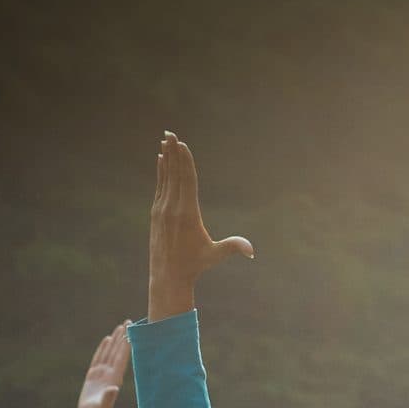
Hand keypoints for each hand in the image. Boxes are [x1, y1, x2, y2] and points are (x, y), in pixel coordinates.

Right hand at [74, 324, 129, 407]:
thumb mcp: (103, 405)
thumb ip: (108, 397)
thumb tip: (114, 388)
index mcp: (115, 377)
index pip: (122, 357)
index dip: (127, 343)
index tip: (132, 331)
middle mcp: (111, 373)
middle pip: (117, 350)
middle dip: (123, 337)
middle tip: (129, 321)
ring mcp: (103, 373)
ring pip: (109, 352)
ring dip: (115, 340)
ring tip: (119, 327)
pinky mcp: (94, 375)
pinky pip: (99, 358)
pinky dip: (103, 348)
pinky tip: (106, 340)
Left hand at [148, 131, 253, 321]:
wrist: (167, 276)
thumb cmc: (194, 265)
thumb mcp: (214, 255)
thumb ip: (232, 247)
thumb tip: (252, 250)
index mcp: (186, 214)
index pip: (186, 181)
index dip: (184, 161)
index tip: (181, 144)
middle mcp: (171, 208)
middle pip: (173, 174)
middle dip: (172, 152)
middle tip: (170, 132)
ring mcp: (161, 209)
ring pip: (164, 177)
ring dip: (165, 157)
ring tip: (165, 140)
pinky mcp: (156, 213)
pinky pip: (160, 186)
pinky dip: (161, 172)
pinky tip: (161, 160)